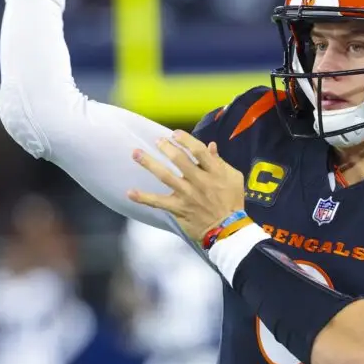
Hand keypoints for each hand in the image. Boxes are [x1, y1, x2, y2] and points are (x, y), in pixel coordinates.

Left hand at [127, 131, 245, 243]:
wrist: (228, 229)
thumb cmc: (232, 201)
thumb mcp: (234, 178)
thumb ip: (220, 162)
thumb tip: (211, 146)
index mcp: (214, 172)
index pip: (198, 151)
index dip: (186, 140)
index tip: (175, 134)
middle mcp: (199, 181)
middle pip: (179, 160)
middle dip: (166, 148)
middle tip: (157, 141)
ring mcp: (187, 195)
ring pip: (165, 176)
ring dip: (149, 164)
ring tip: (136, 154)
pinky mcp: (178, 208)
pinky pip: (158, 202)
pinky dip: (143, 198)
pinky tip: (129, 193)